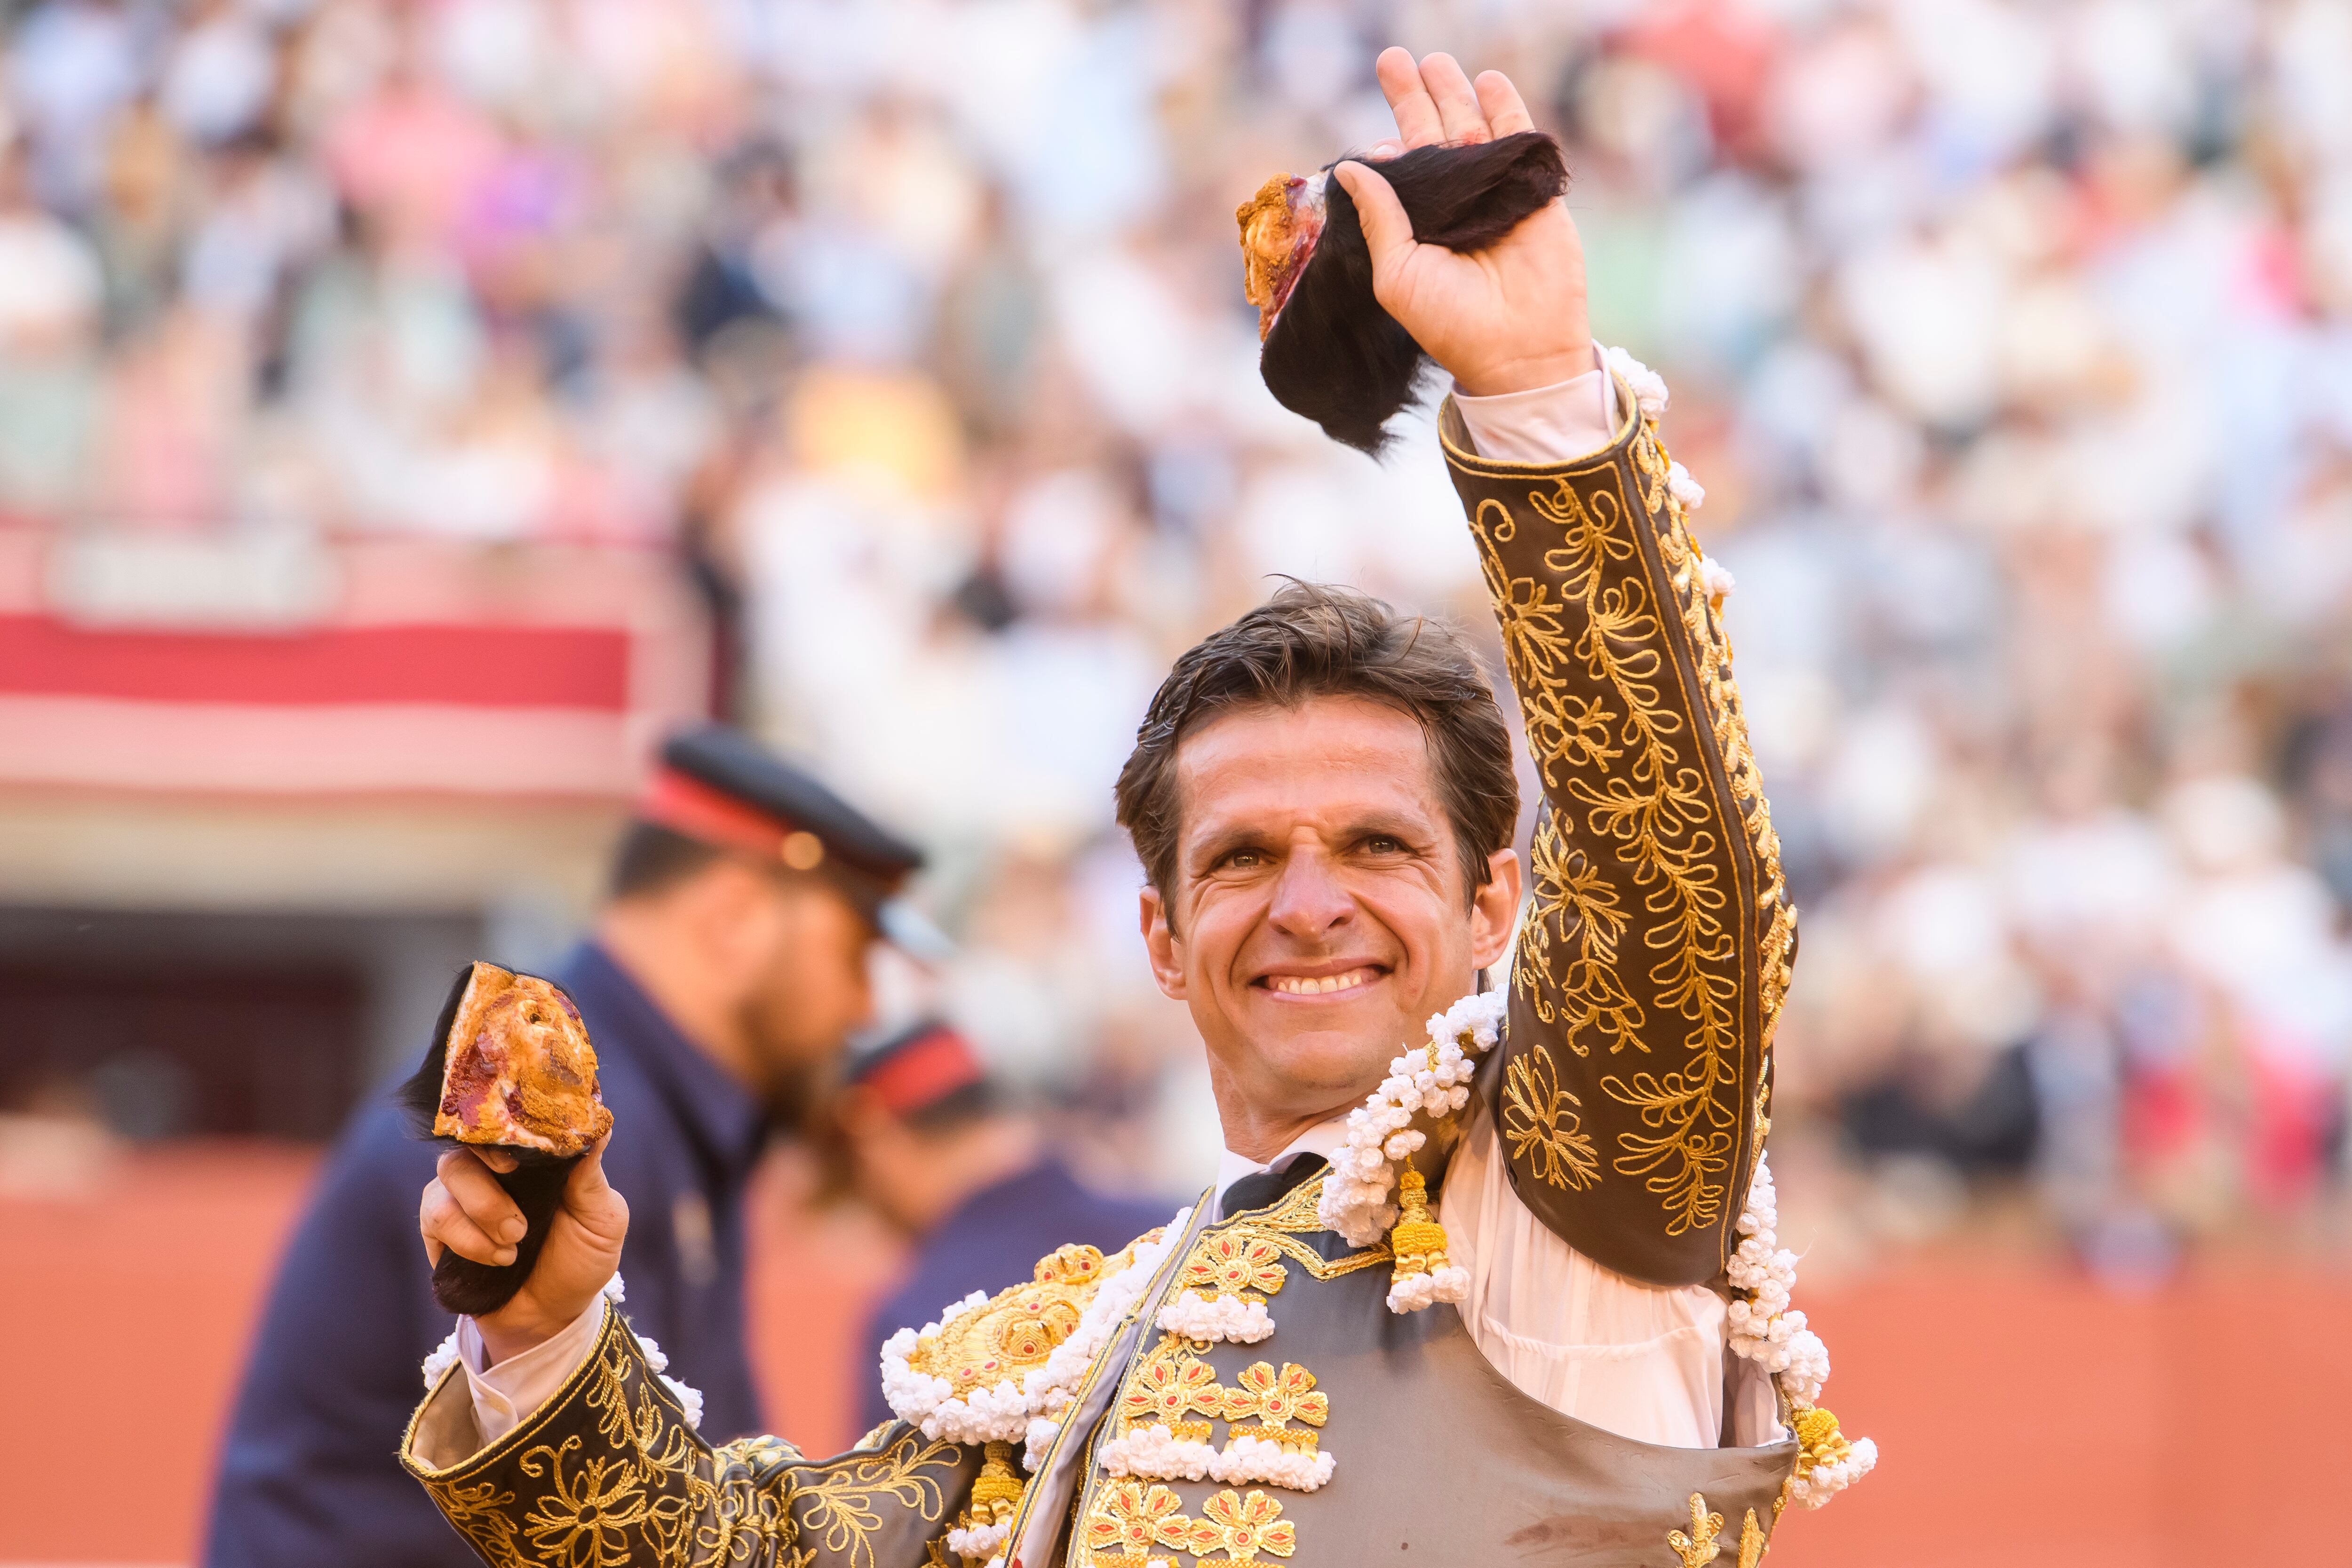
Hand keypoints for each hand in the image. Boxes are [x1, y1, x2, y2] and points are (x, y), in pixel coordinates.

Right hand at [420, 1139, 628, 1364]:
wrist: (552, 1316)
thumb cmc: (580, 1260)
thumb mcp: (602, 1219)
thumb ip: (591, 1176)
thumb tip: (597, 1123)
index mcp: (537, 1157)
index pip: (511, 1121)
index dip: (507, 1129)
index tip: (515, 1160)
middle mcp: (496, 1167)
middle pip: (470, 1144)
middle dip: (490, 1188)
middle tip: (519, 1227)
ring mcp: (464, 1193)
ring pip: (448, 1175)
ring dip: (481, 1215)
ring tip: (514, 1245)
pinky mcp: (441, 1226)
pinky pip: (434, 1214)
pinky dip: (466, 1239)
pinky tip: (495, 1259)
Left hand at [1333, 49, 1592, 397]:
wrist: (1516, 348)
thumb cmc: (1450, 322)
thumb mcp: (1398, 272)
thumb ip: (1379, 217)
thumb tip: (1349, 169)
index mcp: (1419, 225)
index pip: (1401, 171)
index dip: (1389, 148)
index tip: (1377, 140)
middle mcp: (1455, 204)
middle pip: (1432, 136)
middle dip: (1413, 97)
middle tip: (1392, 59)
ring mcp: (1495, 192)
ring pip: (1471, 128)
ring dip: (1453, 92)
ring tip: (1434, 61)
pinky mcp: (1534, 189)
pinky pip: (1518, 139)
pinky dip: (1506, 106)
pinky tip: (1489, 79)